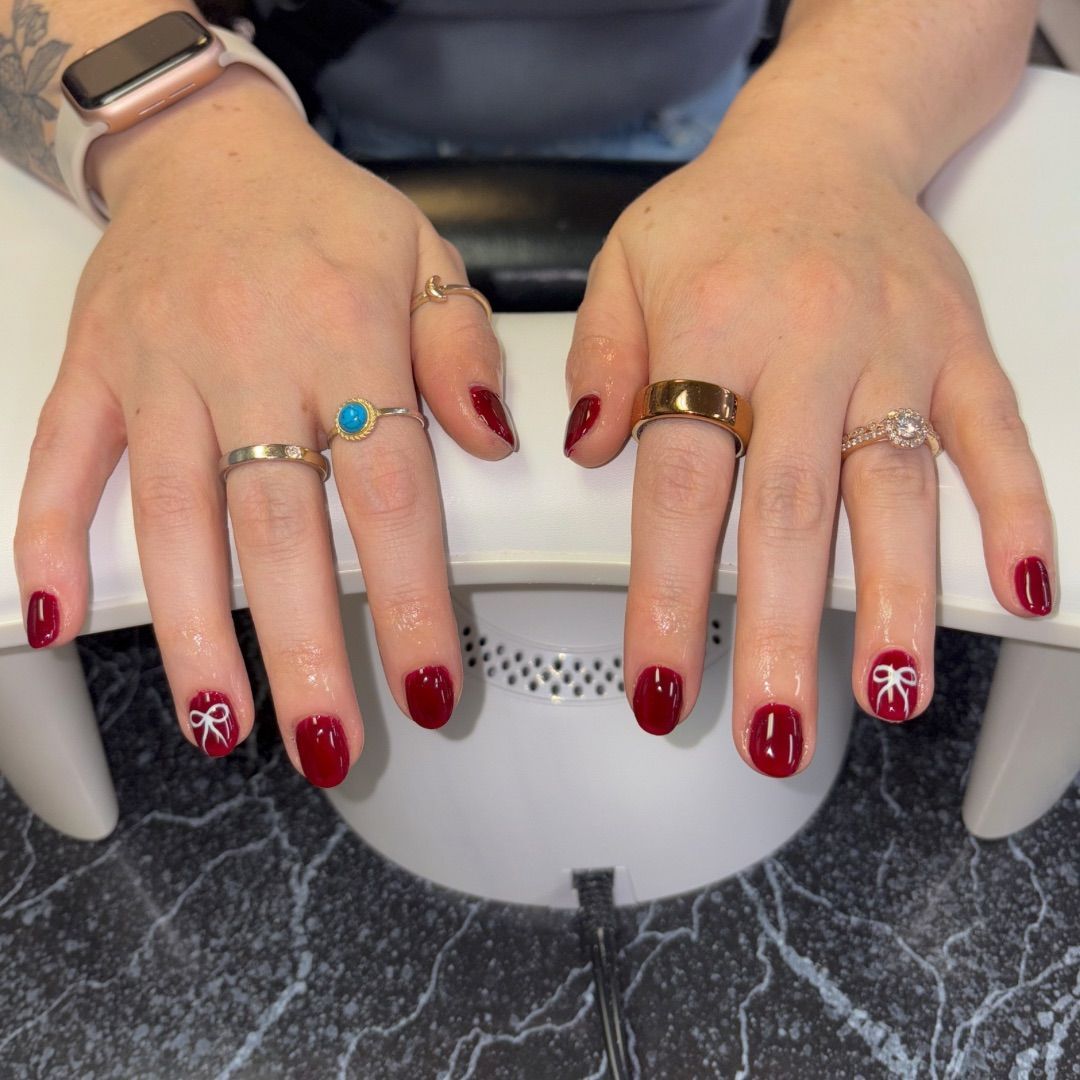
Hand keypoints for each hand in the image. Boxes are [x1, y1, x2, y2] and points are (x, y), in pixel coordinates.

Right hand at [15, 70, 511, 783]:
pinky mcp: (94, 367)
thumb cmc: (324, 215)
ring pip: (172, 515)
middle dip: (305, 649)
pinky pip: (62, 458)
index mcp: (347, 333)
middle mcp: (249, 356)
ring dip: (193, 630)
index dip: (409, 599)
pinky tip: (58, 620)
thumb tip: (489, 440)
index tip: (426, 686)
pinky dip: (48, 538)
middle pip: (278, 528)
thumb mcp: (425, 253)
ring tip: (221, 722)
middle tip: (328, 744)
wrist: (208, 146)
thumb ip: (461, 347)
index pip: (389, 493)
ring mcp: (159, 366)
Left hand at [563, 128, 1053, 773]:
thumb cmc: (718, 217)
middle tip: (775, 734)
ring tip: (886, 693)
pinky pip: (998, 433)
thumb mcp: (624, 265)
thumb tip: (585, 450)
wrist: (824, 142)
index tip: (659, 686)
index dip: (667, 598)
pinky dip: (1017, 510)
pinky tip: (1021, 588)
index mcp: (709, 329)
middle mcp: (807, 344)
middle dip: (780, 636)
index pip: (680, 489)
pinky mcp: (961, 347)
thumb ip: (600, 362)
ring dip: (895, 600)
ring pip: (898, 488)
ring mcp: (895, 347)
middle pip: (790, 512)